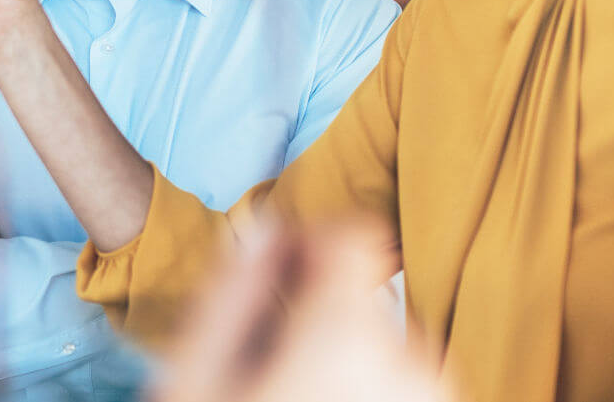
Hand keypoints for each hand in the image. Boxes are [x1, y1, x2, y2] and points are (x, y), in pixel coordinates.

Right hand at [153, 220, 447, 401]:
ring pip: (395, 358)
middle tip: (271, 390)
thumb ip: (231, 296)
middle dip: (323, 332)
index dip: (313, 245)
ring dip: (352, 378)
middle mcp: (414, 365)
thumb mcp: (198, 384)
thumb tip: (264, 228)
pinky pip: (415, 397)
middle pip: (368, 306)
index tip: (285, 275)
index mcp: (344, 338)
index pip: (354, 236)